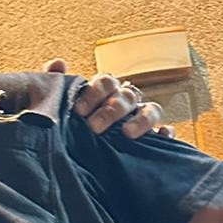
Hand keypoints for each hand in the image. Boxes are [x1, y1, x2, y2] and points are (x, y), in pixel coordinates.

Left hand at [43, 59, 171, 139]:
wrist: (74, 158)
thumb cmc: (70, 127)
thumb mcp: (59, 107)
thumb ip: (57, 85)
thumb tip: (58, 64)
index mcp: (105, 92)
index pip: (105, 82)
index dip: (94, 93)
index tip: (79, 111)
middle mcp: (125, 102)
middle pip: (126, 96)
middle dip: (111, 110)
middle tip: (94, 127)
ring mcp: (140, 119)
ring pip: (150, 110)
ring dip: (141, 119)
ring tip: (127, 134)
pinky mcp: (151, 140)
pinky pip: (165, 134)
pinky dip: (166, 134)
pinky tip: (161, 137)